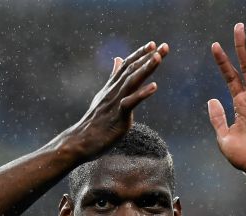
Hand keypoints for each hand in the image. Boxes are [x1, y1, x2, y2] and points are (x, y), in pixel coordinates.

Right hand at [66, 41, 169, 161]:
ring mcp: (115, 103)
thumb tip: (118, 59)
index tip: (154, 44)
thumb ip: (113, 78)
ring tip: (158, 58)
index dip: (140, 54)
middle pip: (132, 70)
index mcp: (112, 87)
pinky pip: (130, 103)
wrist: (80, 141)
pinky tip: (154, 86)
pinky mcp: (117, 117)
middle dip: (149, 57)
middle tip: (165, 46)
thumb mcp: (104, 95)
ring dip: (146, 69)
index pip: (127, 66)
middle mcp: (113, 91)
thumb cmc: (94, 122)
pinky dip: (142, 94)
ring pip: (132, 82)